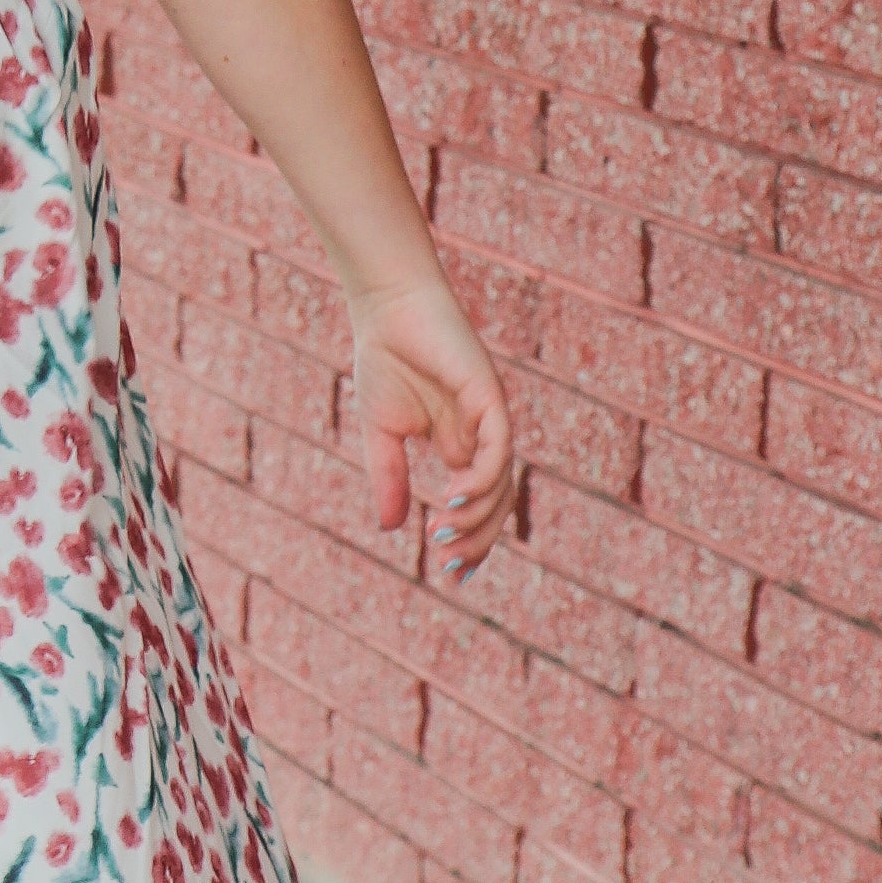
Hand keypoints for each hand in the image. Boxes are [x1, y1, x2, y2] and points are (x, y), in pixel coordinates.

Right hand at [346, 274, 514, 580]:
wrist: (387, 308)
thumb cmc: (384, 359)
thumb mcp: (381, 433)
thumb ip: (390, 477)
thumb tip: (392, 528)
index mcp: (458, 445)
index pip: (476, 505)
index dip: (469, 541)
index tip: (450, 574)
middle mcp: (480, 437)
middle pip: (494, 503)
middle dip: (476, 539)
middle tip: (451, 567)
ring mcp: (489, 419)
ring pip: (499, 482)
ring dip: (476, 515)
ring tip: (443, 532)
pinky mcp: (490, 398)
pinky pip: (497, 449)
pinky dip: (480, 478)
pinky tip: (453, 497)